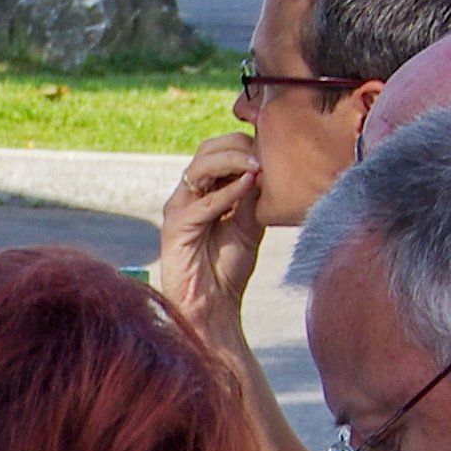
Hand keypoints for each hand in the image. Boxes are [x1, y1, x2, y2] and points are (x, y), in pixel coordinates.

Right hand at [155, 131, 263, 352]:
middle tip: (265, 154)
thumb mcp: (251, 223)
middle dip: (237, 146)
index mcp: (206, 190)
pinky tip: (249, 185)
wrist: (212, 306)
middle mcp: (189, 194)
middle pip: (207, 150)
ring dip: (232, 161)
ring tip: (257, 167)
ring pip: (200, 167)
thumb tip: (267, 162)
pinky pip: (202, 202)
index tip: (275, 148)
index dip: (246, 144)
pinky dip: (227, 192)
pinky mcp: (175, 226)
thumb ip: (254, 195)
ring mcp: (179, 207)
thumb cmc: (229, 268)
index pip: (221, 150)